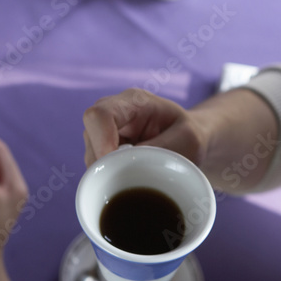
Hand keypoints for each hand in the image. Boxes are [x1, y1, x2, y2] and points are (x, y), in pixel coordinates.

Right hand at [82, 89, 205, 166]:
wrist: (187, 141)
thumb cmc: (189, 135)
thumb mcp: (188, 140)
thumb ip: (160, 149)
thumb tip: (126, 166)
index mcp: (133, 102)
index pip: (100, 115)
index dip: (101, 141)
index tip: (115, 164)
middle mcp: (113, 112)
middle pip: (91, 137)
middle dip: (107, 163)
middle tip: (133, 176)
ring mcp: (104, 131)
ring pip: (91, 155)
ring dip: (110, 171)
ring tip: (139, 175)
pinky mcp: (102, 150)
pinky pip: (96, 167)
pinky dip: (110, 177)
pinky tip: (130, 178)